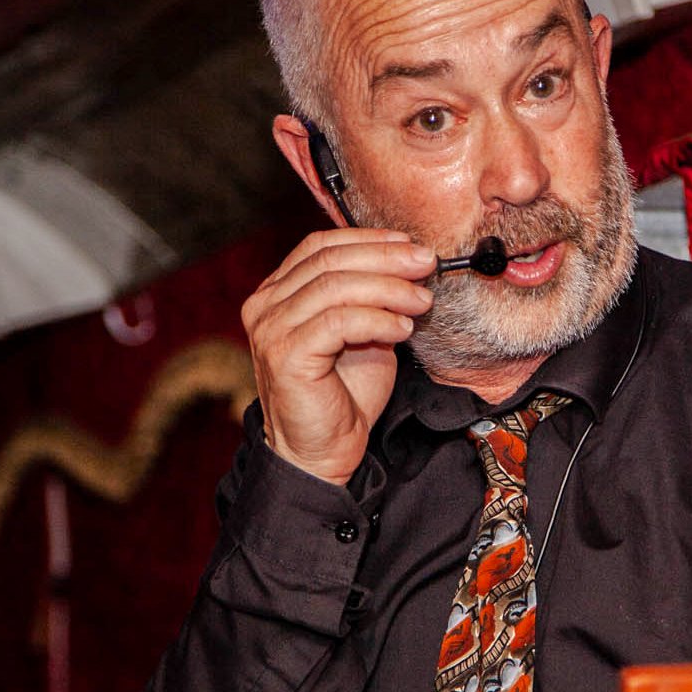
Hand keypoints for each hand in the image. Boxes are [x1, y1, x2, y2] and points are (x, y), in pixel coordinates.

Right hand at [241, 229, 436, 484]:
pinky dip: (377, 319)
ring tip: (422, 301)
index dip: (368, 240)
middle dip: (385, 258)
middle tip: (426, 263)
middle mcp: (265, 306)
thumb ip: (372, 297)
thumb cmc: (344, 395)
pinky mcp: (285, 354)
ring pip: (335, 286)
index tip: (410, 245)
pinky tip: (402, 328)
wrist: (324, 452)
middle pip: (328, 260)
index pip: (320, 246)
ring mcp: (270, 329)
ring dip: (388, 289)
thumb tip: (411, 263)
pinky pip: (338, 321)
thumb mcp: (363, 333)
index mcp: (277, 293)